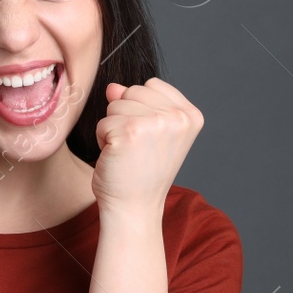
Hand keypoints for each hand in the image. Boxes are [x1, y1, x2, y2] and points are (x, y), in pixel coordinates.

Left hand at [91, 77, 202, 216]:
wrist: (134, 207)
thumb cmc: (141, 172)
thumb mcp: (148, 131)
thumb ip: (136, 102)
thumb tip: (113, 87)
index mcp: (191, 115)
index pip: (151, 85)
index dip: (141, 108)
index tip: (149, 138)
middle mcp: (177, 117)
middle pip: (132, 91)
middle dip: (125, 116)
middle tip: (136, 148)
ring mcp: (155, 123)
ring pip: (115, 104)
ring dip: (113, 128)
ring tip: (127, 153)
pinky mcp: (129, 131)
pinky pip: (102, 122)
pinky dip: (102, 140)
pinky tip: (117, 158)